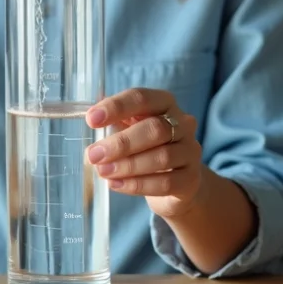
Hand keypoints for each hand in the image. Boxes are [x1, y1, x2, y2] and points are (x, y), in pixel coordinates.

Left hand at [85, 88, 203, 219]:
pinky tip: (116, 184)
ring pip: (161, 157)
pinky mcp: (191, 179)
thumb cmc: (147, 147)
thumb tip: (90, 118)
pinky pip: (166, 182)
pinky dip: (138, 185)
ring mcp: (190, 151)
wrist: (176, 183)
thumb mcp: (131, 128)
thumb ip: (114, 121)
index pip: (141, 98)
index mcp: (164, 103)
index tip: (91, 119)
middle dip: (121, 143)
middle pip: (154, 129)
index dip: (116, 107)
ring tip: (102, 171)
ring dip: (127, 166)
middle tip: (93, 154)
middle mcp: (183, 124)